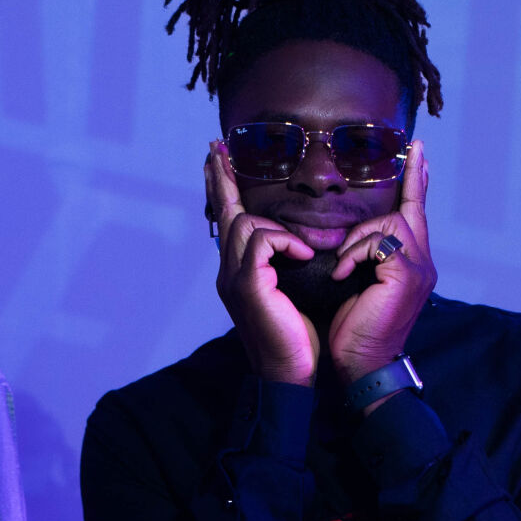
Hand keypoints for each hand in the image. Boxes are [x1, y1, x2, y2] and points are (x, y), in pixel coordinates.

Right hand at [207, 142, 318, 383]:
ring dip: (277, 229)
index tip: (218, 159)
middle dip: (222, 179)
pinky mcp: (247, 285)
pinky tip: (303, 256)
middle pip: (225, 213)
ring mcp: (232, 278)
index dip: (222, 189)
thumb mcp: (295, 290)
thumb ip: (288, 263)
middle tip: (218, 148)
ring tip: (301, 249)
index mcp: (238, 272)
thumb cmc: (299, 336)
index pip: (228, 221)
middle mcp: (228, 271)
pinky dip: (286, 242)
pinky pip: (262, 241)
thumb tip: (301, 240)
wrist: (291, 373)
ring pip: (245, 223)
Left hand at [327, 141, 435, 390]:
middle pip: (405, 212)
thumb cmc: (354, 328)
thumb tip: (350, 231)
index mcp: (414, 263)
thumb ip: (366, 254)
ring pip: (389, 224)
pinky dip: (353, 255)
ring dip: (356, 241)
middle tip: (371, 215)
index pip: (416, 211)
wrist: (362, 364)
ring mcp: (420, 268)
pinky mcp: (407, 275)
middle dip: (384, 209)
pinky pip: (377, 243)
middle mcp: (424, 261)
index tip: (418, 149)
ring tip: (342, 267)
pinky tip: (341, 275)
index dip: (418, 180)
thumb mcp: (359, 281)